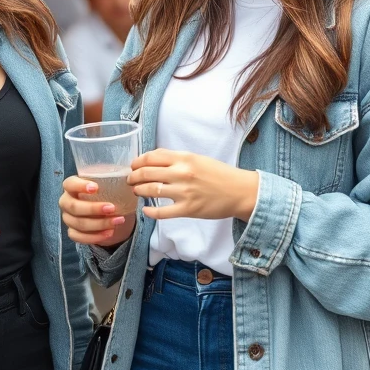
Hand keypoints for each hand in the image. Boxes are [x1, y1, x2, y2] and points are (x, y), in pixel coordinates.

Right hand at [59, 176, 134, 246]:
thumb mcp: (108, 182)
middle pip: (74, 207)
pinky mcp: (72, 232)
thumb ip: (112, 177)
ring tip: (118, 221)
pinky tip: (109, 233)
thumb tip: (129, 176)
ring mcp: (67, 218)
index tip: (96, 187)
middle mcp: (66, 201)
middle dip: (93, 208)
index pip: (69, 184)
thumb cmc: (106, 192)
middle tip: (112, 208)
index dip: (80, 186)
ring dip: (99, 224)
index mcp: (71, 186)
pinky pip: (79, 237)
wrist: (107, 211)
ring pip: (79, 224)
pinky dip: (95, 237)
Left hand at [128, 149, 259, 221]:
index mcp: (184, 158)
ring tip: (136, 192)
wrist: (240, 191)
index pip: (151, 157)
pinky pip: (162, 212)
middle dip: (133, 177)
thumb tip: (154, 160)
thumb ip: (177, 158)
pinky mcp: (188, 210)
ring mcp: (184, 192)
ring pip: (151, 191)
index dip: (138, 161)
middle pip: (147, 173)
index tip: (133, 166)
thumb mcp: (197, 158)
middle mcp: (182, 173)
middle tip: (130, 180)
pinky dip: (150, 212)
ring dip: (139, 191)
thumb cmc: (219, 174)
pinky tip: (146, 210)